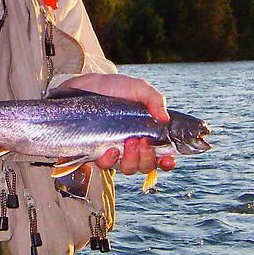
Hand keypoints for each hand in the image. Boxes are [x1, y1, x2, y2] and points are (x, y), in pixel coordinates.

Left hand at [59, 73, 175, 174]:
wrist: (85, 86)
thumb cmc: (114, 87)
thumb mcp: (137, 88)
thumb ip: (154, 99)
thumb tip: (165, 117)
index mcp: (146, 133)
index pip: (160, 154)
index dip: (166, 161)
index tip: (168, 159)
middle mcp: (132, 145)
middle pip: (146, 165)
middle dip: (148, 158)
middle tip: (144, 142)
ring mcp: (115, 150)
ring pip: (129, 168)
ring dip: (132, 160)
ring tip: (129, 143)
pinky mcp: (97, 151)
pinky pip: (106, 165)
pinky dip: (111, 160)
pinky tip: (112, 150)